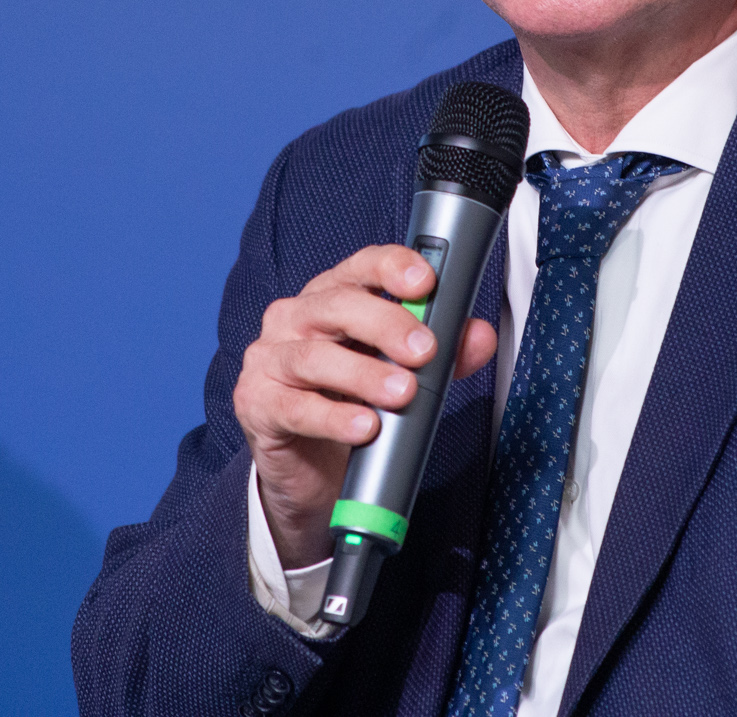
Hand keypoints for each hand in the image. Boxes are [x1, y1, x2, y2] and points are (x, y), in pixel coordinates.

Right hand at [234, 245, 498, 568]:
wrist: (307, 468)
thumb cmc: (351, 404)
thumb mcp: (399, 374)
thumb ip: (442, 354)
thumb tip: (479, 337)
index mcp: (330, 297)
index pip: (359, 268)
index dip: (391, 267)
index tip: (426, 280)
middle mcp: (294, 318)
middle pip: (338, 305)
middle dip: (386, 323)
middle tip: (425, 350)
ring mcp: (269, 360)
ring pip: (315, 356)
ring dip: (364, 374)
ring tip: (403, 393)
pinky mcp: (256, 403)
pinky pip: (296, 407)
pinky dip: (334, 418)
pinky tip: (365, 426)